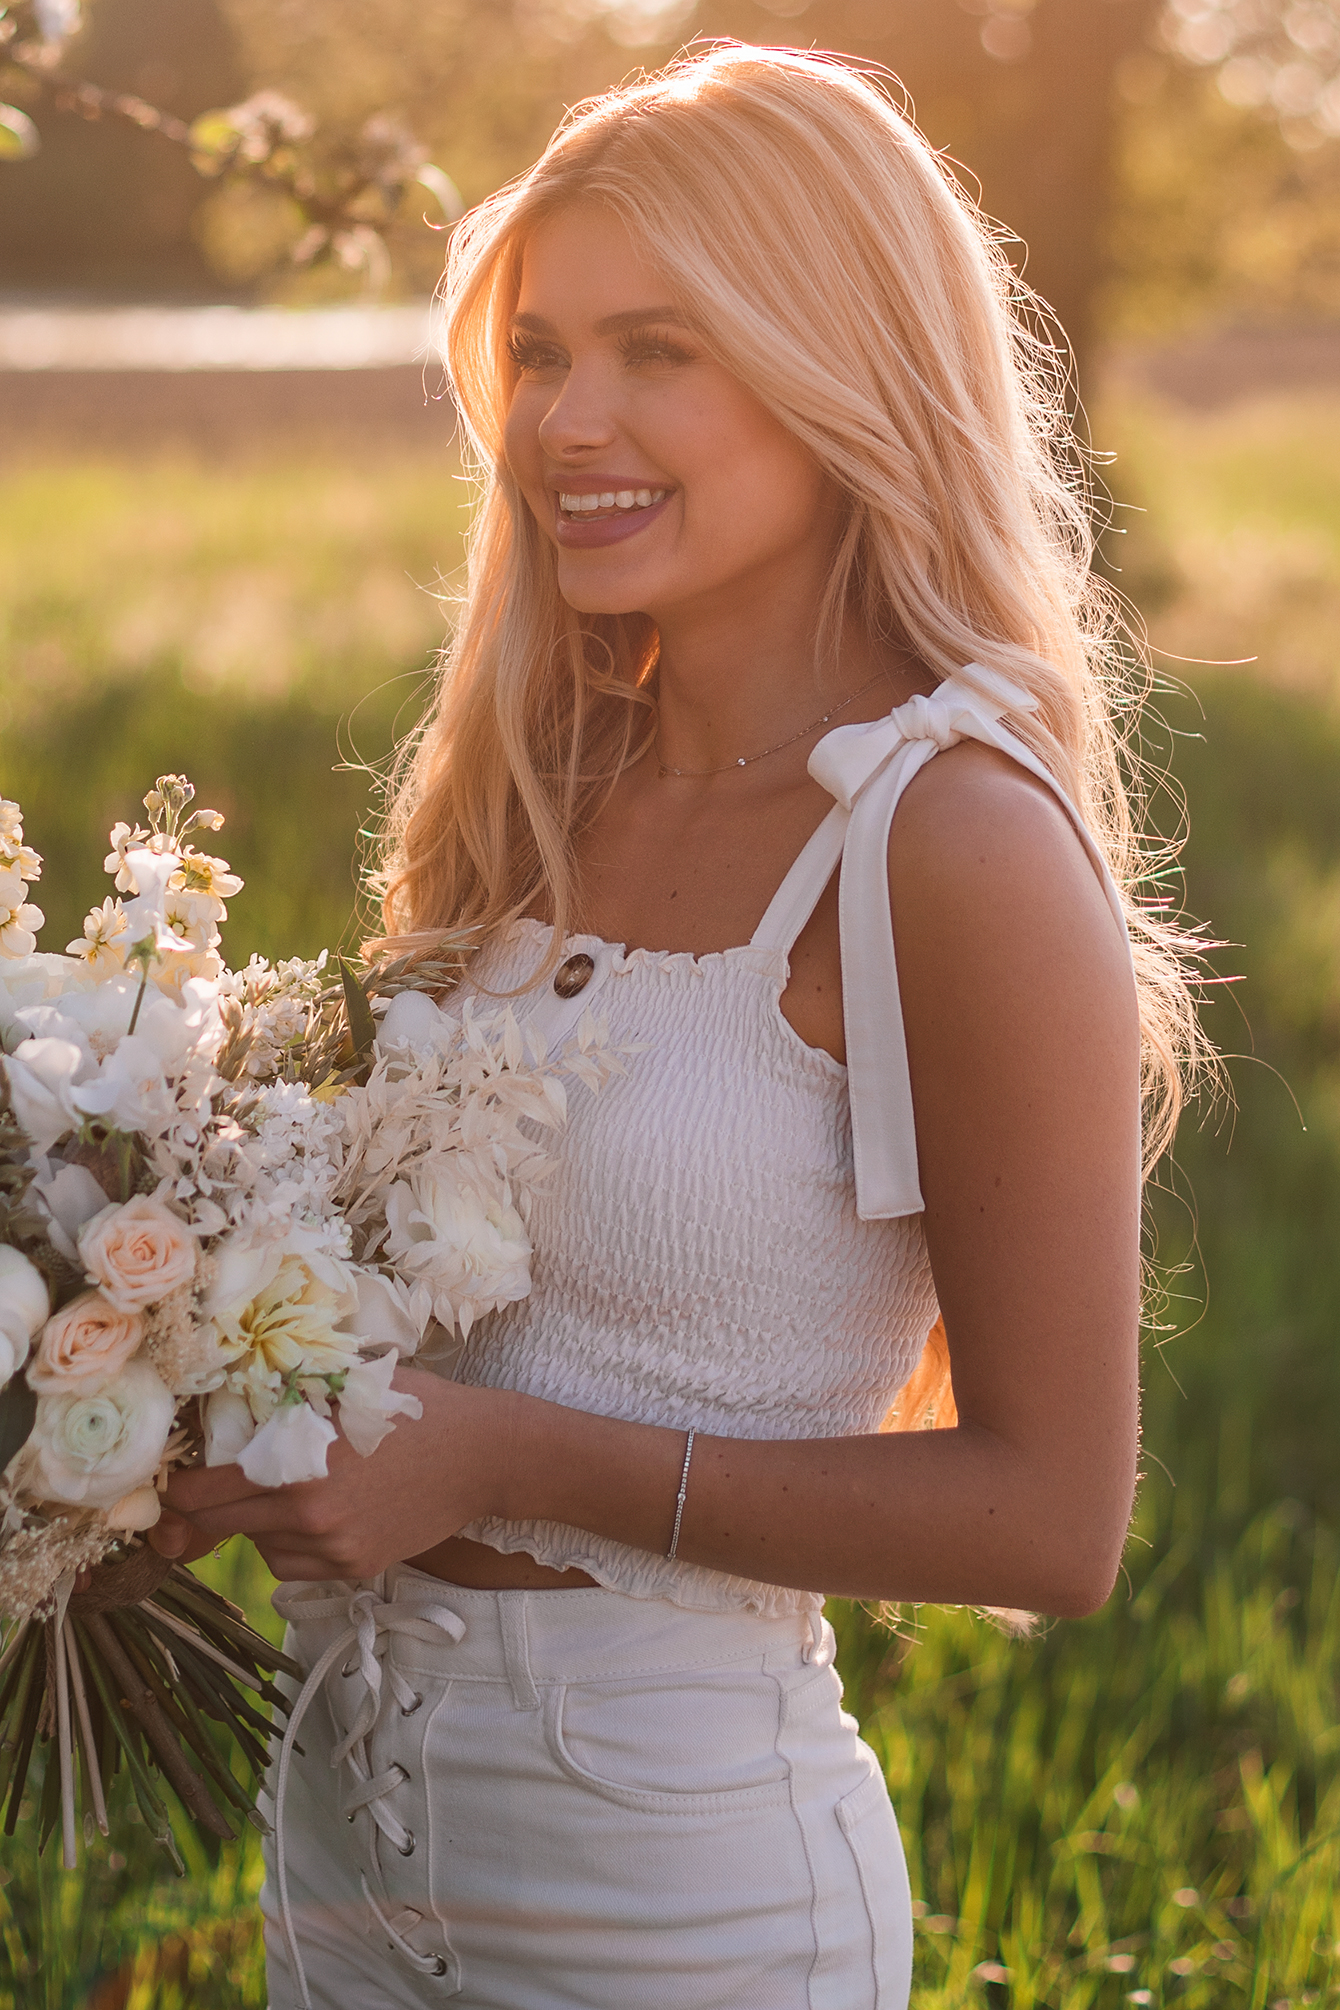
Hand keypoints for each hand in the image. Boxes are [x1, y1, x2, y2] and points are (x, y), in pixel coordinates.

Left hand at [149, 1368, 508, 1580]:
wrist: (482, 1456)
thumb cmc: (416, 1409)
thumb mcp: (350, 1386)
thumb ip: (290, 1396)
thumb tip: (227, 1394)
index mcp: (299, 1464)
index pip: (204, 1492)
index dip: (179, 1488)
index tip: (173, 1480)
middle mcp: (308, 1514)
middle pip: (220, 1526)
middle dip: (206, 1508)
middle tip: (203, 1490)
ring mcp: (331, 1547)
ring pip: (258, 1545)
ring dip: (256, 1523)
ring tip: (288, 1489)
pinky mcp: (353, 1567)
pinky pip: (292, 1564)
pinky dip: (290, 1544)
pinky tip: (316, 1513)